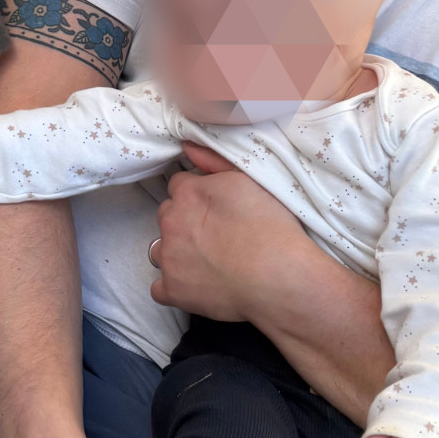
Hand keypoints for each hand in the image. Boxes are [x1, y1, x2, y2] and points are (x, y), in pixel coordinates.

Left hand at [149, 141, 312, 321]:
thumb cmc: (271, 226)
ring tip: (204, 262)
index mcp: (188, 193)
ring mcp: (169, 258)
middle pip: (167, 216)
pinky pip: (160, 288)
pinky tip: (196, 286)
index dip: (196, 197)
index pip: (178, 186)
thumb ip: (213, 161)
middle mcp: (171, 222)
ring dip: (175, 254)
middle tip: (213, 236)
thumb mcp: (249, 180)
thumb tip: (186, 147)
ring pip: (159, 251)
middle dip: (183, 223)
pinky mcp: (173, 290)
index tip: (214, 209)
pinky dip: (174, 287)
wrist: (279, 276)